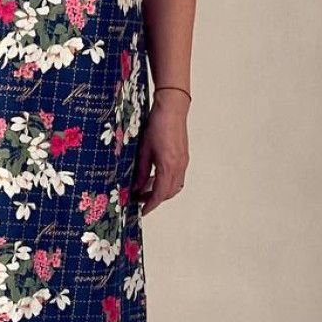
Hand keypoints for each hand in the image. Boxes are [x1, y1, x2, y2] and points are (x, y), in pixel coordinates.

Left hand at [132, 90, 189, 216]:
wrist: (172, 109)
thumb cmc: (157, 125)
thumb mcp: (144, 150)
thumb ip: (142, 171)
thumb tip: (137, 187)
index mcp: (168, 166)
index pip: (160, 194)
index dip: (150, 204)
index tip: (142, 211)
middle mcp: (179, 167)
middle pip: (169, 193)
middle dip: (155, 199)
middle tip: (140, 200)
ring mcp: (183, 162)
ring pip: (175, 186)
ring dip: (162, 191)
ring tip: (146, 189)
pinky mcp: (184, 157)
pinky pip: (177, 177)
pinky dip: (167, 182)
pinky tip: (156, 178)